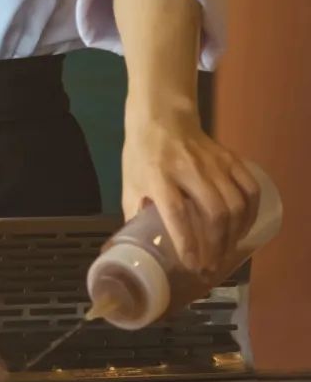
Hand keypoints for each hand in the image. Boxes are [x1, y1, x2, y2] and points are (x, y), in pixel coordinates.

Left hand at [122, 107, 259, 279]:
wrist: (162, 115)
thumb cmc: (143, 152)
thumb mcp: (130, 180)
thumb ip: (135, 213)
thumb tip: (138, 247)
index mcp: (158, 173)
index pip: (176, 210)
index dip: (186, 241)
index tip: (192, 265)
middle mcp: (188, 167)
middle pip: (213, 211)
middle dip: (216, 245)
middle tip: (211, 266)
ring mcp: (212, 161)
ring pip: (235, 203)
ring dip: (234, 234)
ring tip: (225, 252)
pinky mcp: (229, 157)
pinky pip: (249, 187)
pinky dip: (251, 211)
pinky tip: (243, 227)